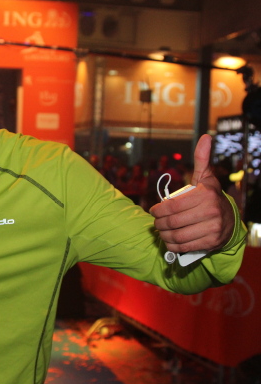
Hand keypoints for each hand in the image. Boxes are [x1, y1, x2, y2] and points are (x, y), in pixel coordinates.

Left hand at [149, 134, 234, 252]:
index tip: (153, 211)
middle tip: (155, 223)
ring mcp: (213, 228)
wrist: (230, 219)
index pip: (172, 206)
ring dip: (163, 236)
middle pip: (172, 222)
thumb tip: (205, 136)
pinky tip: (170, 241)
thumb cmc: (210, 197)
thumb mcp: (205, 178)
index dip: (158, 210)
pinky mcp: (212, 242)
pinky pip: (185, 247)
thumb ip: (202, 159)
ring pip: (177, 236)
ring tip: (161, 232)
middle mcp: (211, 211)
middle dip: (158, 224)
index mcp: (206, 194)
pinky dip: (173, 246)